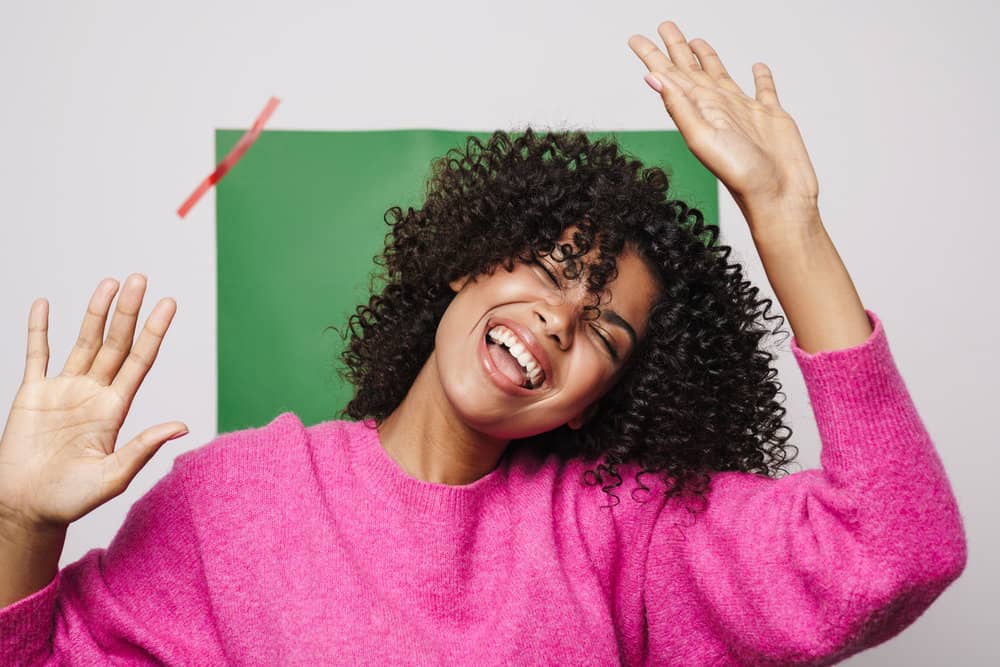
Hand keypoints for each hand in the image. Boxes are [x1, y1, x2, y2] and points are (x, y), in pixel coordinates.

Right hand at [0, 275, 186, 532]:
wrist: (28, 508)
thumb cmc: (72, 499)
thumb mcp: (113, 476)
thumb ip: (144, 448)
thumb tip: (181, 426)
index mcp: (116, 409)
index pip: (141, 360)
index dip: (154, 331)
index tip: (168, 304)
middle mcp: (94, 393)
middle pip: (116, 343)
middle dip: (127, 311)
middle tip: (140, 278)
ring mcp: (63, 390)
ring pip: (83, 341)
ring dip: (96, 312)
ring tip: (110, 282)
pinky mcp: (32, 394)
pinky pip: (36, 355)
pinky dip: (39, 330)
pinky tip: (45, 305)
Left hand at [628, 21, 821, 236]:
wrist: (779, 197)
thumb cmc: (741, 175)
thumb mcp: (703, 137)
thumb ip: (680, 107)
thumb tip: (652, 78)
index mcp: (699, 111)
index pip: (670, 76)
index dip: (652, 56)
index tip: (635, 39)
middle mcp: (719, 108)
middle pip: (692, 70)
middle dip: (676, 48)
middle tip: (664, 26)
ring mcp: (745, 112)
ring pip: (723, 76)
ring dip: (709, 58)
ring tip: (697, 41)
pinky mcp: (772, 116)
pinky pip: (765, 89)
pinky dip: (761, 77)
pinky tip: (757, 66)